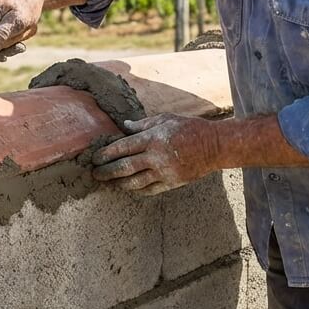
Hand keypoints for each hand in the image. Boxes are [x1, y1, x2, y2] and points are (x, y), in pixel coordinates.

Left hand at [91, 114, 221, 195]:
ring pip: (134, 182)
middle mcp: (156, 156)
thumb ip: (143, 124)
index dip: (106, 154)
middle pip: (124, 167)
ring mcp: (164, 172)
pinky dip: (136, 190)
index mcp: (153, 138)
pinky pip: (149, 190)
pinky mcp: (172, 182)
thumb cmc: (190, 128)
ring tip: (107, 183)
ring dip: (117, 184)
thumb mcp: (166, 119)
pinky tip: (127, 188)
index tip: (95, 158)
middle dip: (106, 172)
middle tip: (94, 174)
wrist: (215, 146)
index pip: (122, 148)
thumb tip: (124, 127)